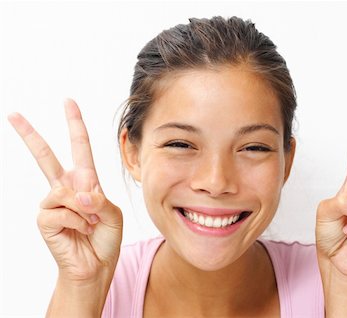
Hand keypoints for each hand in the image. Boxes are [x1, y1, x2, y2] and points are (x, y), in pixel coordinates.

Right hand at [8, 99, 122, 283]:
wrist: (96, 266)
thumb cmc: (105, 239)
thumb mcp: (112, 214)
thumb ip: (98, 200)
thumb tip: (77, 193)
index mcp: (85, 181)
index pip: (79, 147)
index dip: (75, 124)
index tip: (68, 102)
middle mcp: (66, 188)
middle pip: (45, 157)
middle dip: (30, 135)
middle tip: (14, 114)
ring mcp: (53, 203)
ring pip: (64, 191)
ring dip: (84, 210)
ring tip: (89, 225)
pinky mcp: (44, 219)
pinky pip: (60, 210)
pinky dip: (76, 222)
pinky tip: (80, 231)